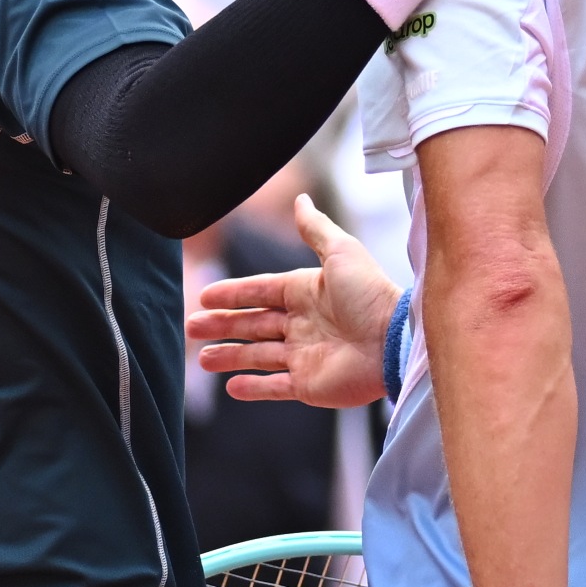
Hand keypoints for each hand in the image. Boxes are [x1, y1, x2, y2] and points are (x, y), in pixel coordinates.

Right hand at [190, 195, 396, 408]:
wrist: (394, 341)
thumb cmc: (371, 294)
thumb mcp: (340, 252)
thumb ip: (315, 229)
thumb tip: (300, 199)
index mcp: (305, 292)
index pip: (259, 291)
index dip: (232, 294)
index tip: (205, 297)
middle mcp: (302, 324)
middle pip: (252, 324)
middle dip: (221, 326)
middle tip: (191, 327)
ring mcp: (304, 357)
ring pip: (258, 356)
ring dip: (230, 357)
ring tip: (203, 359)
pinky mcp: (309, 386)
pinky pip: (275, 387)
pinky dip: (253, 388)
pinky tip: (231, 387)